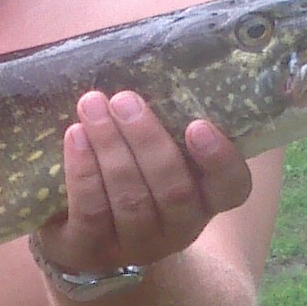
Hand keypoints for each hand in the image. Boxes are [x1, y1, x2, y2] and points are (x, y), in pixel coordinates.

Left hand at [36, 90, 254, 276]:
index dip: (219, 159)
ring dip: (110, 148)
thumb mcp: (156, 154)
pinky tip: (74, 136)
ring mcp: (136, 245)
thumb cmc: (131, 177)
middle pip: (173, 190)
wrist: (84, 238)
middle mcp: (178, 228)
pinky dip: (83, 172)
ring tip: (92, 106)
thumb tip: (157, 54)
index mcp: (204, 201)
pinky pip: (91, 211)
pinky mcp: (92, 251)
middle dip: (147, 141)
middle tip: (125, 99)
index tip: (198, 124)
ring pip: (130, 199)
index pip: (232, 188)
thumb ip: (167, 120)